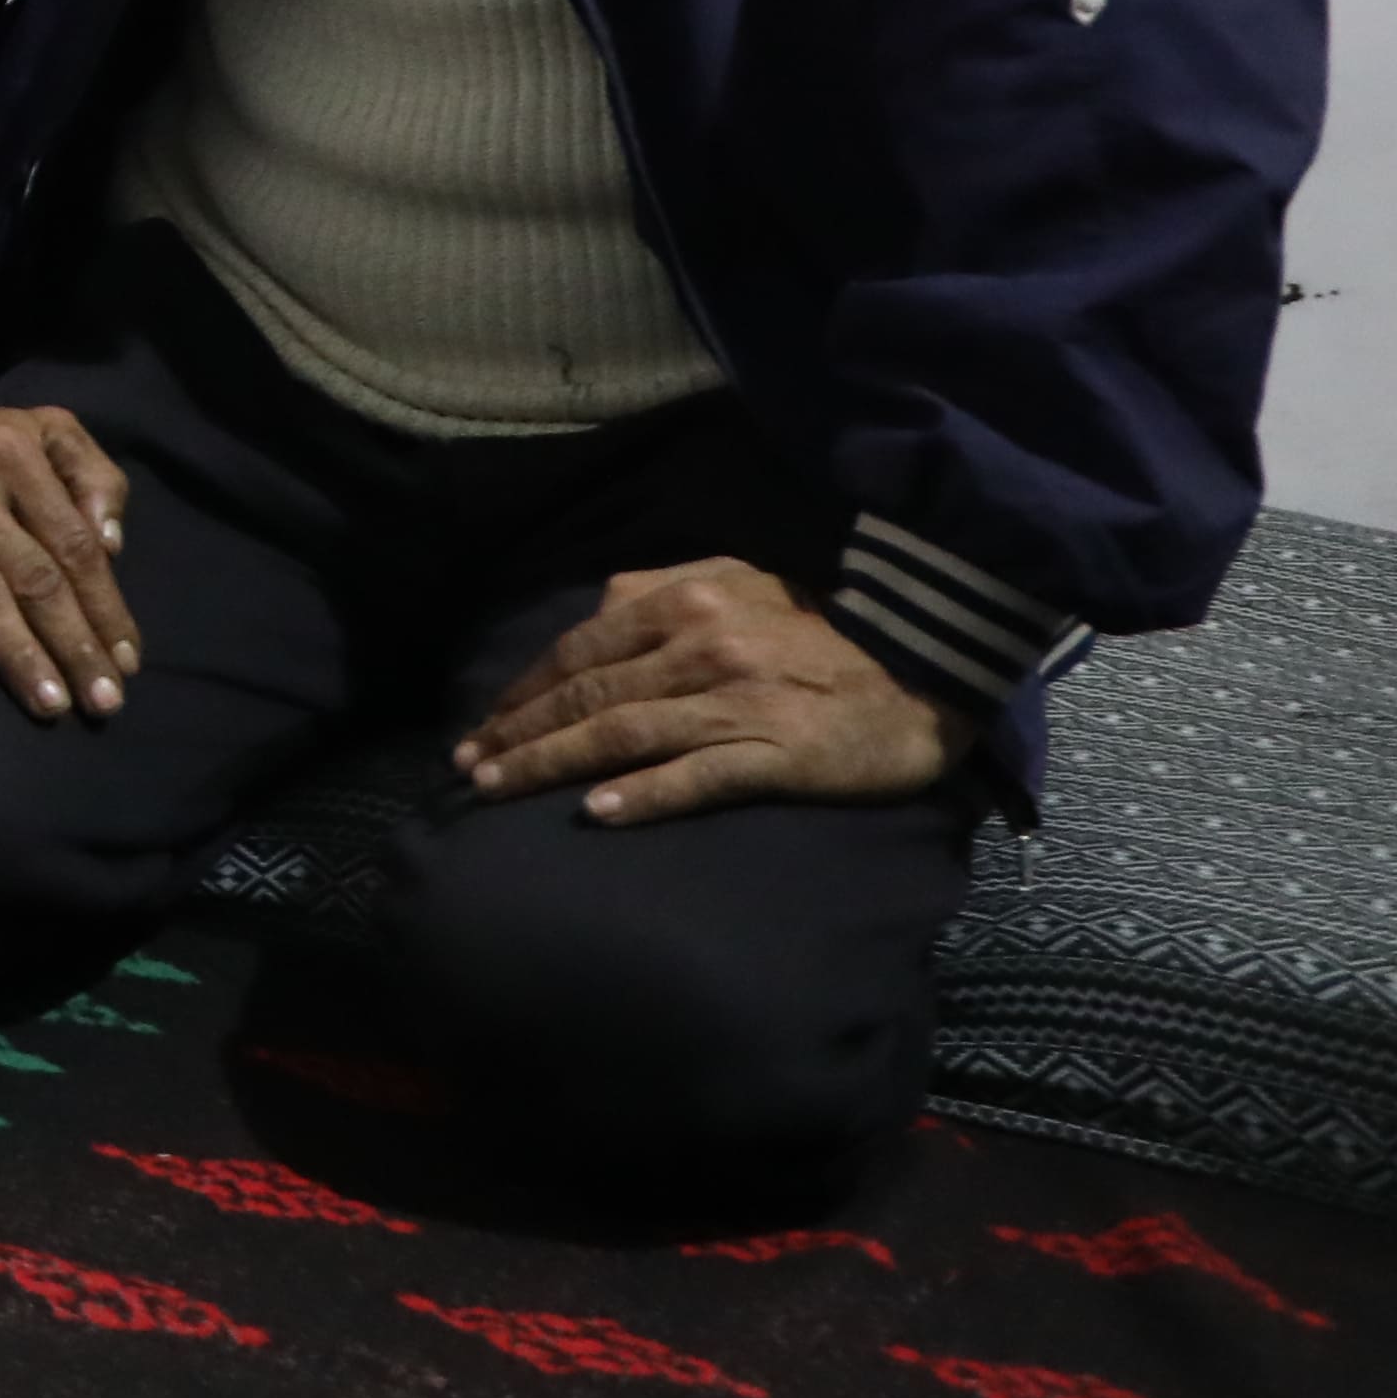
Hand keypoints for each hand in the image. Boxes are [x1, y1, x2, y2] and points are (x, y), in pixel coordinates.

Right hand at [0, 406, 143, 722]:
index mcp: (17, 453)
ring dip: (14, 651)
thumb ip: (94, 477)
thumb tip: (112, 544)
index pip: (73, 542)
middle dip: (72, 643)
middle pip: (32, 575)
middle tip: (102, 700)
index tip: (127, 662)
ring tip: (48, 703)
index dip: (104, 606)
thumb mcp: (46, 433)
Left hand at [456, 560, 957, 823]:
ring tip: (500, 789)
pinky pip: (699, 775)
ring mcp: (738, 700)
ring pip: (623, 734)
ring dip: (554, 763)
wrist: (928, 663)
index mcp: (686, 601)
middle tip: (468, 767)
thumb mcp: (739, 584)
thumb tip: (596, 616)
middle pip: (588, 694)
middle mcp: (701, 645)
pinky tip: (601, 813)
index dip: (524, 691)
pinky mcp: (778, 752)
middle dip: (519, 733)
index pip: (581, 649)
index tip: (483, 726)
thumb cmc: (824, 629)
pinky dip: (646, 794)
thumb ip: (663, 594)